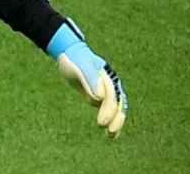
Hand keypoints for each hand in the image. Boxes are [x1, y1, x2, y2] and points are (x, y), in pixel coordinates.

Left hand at [47, 19, 127, 137]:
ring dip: (116, 122)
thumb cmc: (75, 60)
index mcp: (107, 76)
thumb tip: (100, 98)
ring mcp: (109, 91)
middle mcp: (111, 84)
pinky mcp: (103, 98)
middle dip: (112, 115)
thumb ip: (90, 80)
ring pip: (117, 109)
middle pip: (116, 103)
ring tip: (111, 135)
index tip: (101, 118)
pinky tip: (112, 134)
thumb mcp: (80, 67)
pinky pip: (111, 111)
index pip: (110, 94)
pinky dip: (112, 121)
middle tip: (101, 125)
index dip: (108, 107)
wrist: (72, 55)